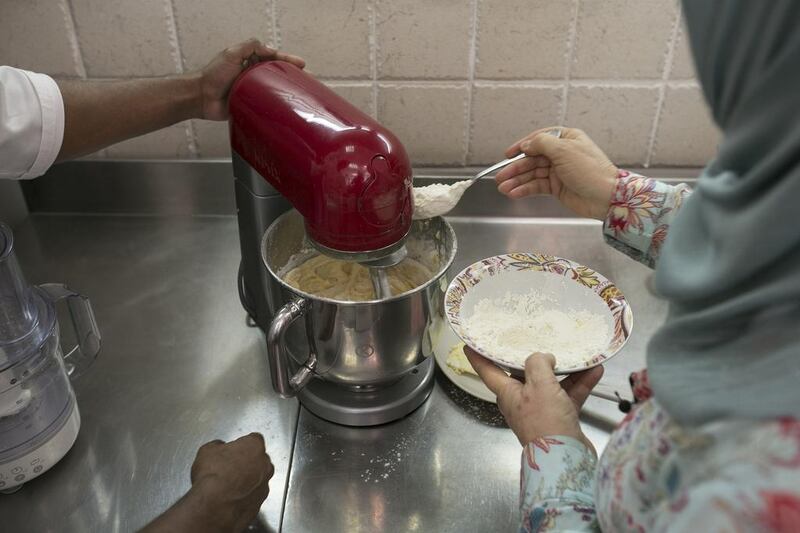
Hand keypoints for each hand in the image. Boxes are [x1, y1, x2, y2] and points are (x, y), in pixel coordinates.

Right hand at [190, 433, 274, 530]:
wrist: (213, 507)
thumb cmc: (212, 477)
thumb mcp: (207, 450)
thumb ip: (218, 445)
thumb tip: (218, 448)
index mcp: (254, 446)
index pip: (253, 440)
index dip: (240, 444)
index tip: (232, 449)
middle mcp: (265, 465)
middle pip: (258, 459)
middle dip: (246, 462)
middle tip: (229, 467)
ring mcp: (264, 485)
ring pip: (258, 479)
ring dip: (247, 480)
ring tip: (227, 485)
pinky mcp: (259, 504)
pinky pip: (253, 497)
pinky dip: (244, 497)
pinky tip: (230, 498)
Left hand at [195, 38, 304, 119]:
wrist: (201, 98)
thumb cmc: (214, 75)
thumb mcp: (231, 53)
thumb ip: (249, 46)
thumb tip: (270, 48)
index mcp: (249, 61)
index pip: (273, 58)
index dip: (288, 61)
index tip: (302, 64)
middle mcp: (252, 75)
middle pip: (277, 74)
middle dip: (292, 76)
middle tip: (308, 81)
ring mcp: (252, 90)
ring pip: (274, 89)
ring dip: (287, 91)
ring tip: (303, 95)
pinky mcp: (250, 105)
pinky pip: (266, 104)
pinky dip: (277, 105)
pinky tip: (287, 109)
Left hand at [465, 347, 602, 453]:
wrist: (566, 458)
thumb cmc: (545, 422)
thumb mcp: (538, 384)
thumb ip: (538, 364)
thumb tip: (544, 358)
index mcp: (507, 393)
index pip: (488, 370)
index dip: (479, 357)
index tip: (470, 345)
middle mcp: (521, 401)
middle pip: (524, 374)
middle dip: (533, 359)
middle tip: (536, 339)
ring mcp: (540, 410)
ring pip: (551, 384)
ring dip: (565, 370)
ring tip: (578, 354)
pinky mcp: (559, 417)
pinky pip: (569, 394)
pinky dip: (580, 383)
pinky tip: (594, 371)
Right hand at [495, 127, 617, 220]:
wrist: (605, 197)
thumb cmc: (590, 170)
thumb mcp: (564, 149)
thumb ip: (541, 144)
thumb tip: (526, 145)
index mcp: (566, 139)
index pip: (539, 139)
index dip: (522, 146)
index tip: (508, 154)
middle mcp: (561, 154)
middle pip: (532, 159)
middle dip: (515, 168)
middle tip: (499, 176)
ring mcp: (558, 171)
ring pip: (532, 174)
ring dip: (517, 181)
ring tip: (503, 188)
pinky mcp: (557, 187)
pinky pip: (536, 186)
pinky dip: (525, 190)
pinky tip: (514, 193)